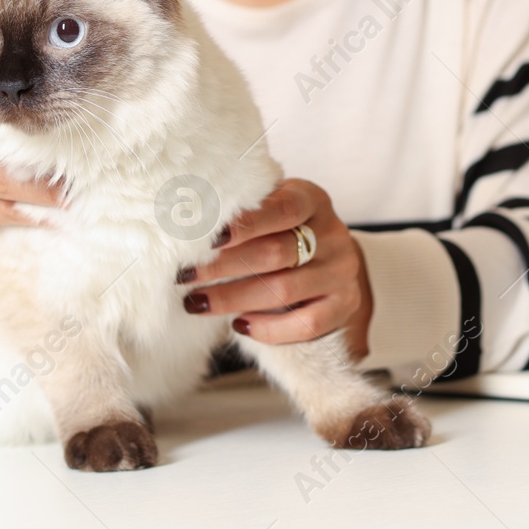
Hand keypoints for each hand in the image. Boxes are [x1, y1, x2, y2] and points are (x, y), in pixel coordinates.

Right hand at [0, 117, 61, 337]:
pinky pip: (3, 212)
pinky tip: (54, 218)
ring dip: (41, 193)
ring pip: (4, 185)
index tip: (67, 140)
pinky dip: (32, 215)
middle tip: (75, 174)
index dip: (33, 134)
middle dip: (41, 167)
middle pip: (2, 155)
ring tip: (69, 197)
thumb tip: (66, 133)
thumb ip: (10, 135)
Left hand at [177, 178, 372, 358]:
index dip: (245, 224)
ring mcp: (342, 272)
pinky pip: (306, 324)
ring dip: (233, 299)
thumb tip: (187, 221)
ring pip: (284, 290)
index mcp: (313, 200)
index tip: (206, 238)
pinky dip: (268, 328)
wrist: (325, 256)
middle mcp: (334, 234)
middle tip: (183, 275)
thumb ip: (242, 211)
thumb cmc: (281, 229)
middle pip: (275, 252)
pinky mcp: (344, 305)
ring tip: (195, 302)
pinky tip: (238, 324)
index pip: (281, 209)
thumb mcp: (269, 207)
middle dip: (222, 266)